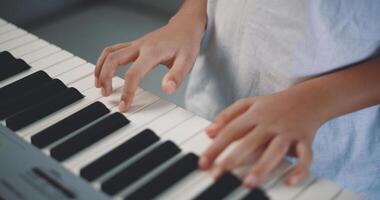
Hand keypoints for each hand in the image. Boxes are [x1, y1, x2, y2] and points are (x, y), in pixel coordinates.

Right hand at [95, 15, 204, 110]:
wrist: (185, 27)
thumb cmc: (186, 44)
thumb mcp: (187, 61)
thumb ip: (176, 76)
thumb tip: (167, 90)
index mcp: (152, 52)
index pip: (133, 73)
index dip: (127, 92)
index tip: (124, 106)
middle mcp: (140, 46)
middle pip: (113, 59)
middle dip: (105, 78)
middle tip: (106, 94)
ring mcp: (135, 44)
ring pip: (109, 53)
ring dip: (100, 68)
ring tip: (99, 85)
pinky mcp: (134, 45)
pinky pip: (113, 50)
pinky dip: (104, 61)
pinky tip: (103, 72)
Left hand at [198, 87, 326, 187]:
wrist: (309, 97)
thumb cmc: (274, 104)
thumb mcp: (249, 103)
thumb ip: (227, 116)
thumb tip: (208, 132)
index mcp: (254, 114)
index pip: (230, 131)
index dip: (215, 147)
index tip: (203, 164)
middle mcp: (270, 123)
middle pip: (249, 141)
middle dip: (233, 159)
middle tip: (218, 175)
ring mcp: (287, 132)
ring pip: (274, 150)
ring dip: (262, 167)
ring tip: (249, 183)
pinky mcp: (305, 139)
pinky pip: (305, 156)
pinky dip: (299, 168)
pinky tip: (289, 181)